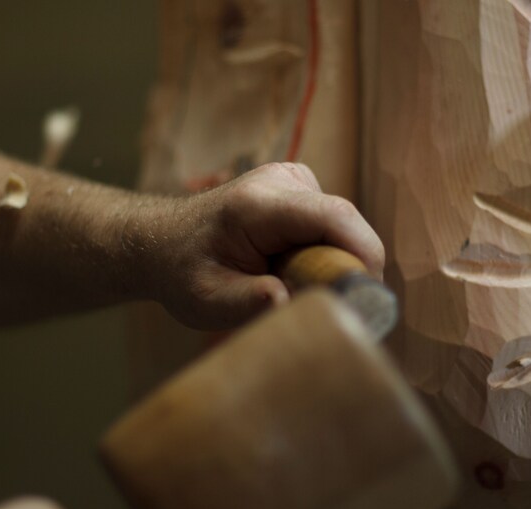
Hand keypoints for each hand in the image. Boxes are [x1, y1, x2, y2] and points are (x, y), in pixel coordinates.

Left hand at [129, 162, 384, 329]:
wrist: (164, 240)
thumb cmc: (184, 272)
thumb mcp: (205, 300)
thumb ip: (246, 302)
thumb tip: (286, 299)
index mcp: (258, 205)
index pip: (334, 217)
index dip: (363, 255)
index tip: (366, 299)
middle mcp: (282, 180)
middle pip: (346, 225)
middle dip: (349, 269)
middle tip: (327, 308)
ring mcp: (296, 179)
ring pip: (345, 228)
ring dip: (334, 263)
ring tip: (294, 284)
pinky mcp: (304, 187)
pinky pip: (336, 227)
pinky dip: (327, 253)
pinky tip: (293, 268)